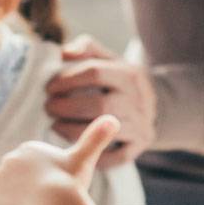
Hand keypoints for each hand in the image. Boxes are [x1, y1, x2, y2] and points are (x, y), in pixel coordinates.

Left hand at [0, 115, 120, 204]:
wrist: (53, 203)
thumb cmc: (70, 182)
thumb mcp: (84, 158)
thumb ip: (96, 138)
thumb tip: (114, 118)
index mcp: (30, 150)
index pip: (33, 172)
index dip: (44, 185)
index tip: (54, 190)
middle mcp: (9, 159)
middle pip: (19, 184)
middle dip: (30, 194)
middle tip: (45, 202)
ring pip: (6, 196)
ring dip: (17, 204)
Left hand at [44, 35, 156, 168]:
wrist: (154, 106)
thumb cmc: (119, 81)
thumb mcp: (109, 59)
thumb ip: (87, 48)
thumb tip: (65, 52)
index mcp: (130, 74)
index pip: (94, 73)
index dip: (67, 80)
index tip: (49, 87)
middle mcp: (139, 100)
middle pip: (98, 105)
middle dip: (67, 107)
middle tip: (48, 108)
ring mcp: (141, 125)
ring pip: (104, 130)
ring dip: (72, 130)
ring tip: (55, 125)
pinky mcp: (138, 147)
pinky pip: (114, 156)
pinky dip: (91, 152)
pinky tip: (73, 146)